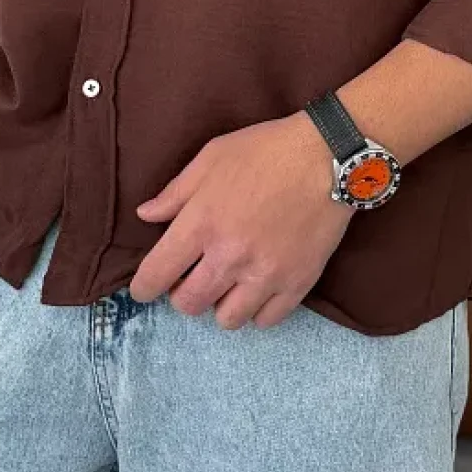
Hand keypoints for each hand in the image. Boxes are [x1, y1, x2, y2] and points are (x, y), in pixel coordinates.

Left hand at [129, 112, 351, 329]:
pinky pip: (265, 321)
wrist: (328, 156)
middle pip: (189, 304)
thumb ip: (175, 192)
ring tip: (229, 284)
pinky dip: (257, 310)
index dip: (143, 287)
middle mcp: (229, 256)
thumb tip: (146, 215)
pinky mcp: (297, 284)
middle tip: (192, 278)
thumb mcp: (211, 157)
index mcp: (201, 223)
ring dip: (221, 305)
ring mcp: (265, 274)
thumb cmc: (265, 151)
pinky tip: (258, 289)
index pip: (156, 275)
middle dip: (182, 296)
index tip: (146, 287)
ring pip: (227, 320)